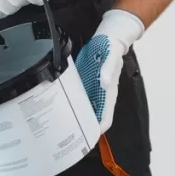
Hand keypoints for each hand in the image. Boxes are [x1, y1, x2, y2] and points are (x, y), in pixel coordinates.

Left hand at [75, 9, 144, 132]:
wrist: (111, 35)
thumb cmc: (112, 48)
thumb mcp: (110, 57)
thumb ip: (108, 70)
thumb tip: (105, 84)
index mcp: (109, 92)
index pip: (105, 119)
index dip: (96, 131)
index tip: (84, 140)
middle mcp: (102, 93)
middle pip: (94, 117)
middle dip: (82, 127)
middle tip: (66, 135)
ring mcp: (96, 88)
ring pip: (87, 109)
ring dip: (78, 117)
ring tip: (62, 124)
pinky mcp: (89, 82)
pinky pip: (81, 96)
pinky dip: (74, 103)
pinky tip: (64, 104)